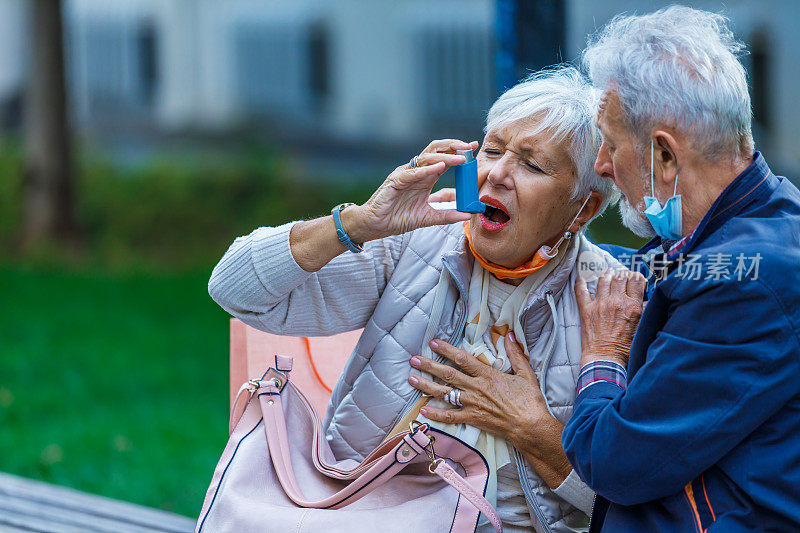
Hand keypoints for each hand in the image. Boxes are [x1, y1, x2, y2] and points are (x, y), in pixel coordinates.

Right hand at [348, 139, 478, 241]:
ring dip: (445, 157)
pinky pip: (413, 173)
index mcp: (425, 177)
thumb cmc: (397, 218)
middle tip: (469, 147)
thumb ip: (446, 215)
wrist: (376, 225)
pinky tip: (440, 167)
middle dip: (453, 146)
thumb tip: (467, 215)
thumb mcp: (427, 218)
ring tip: (461, 158)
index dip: (458, 151)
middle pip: (436, 150)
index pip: (444, 158)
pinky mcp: (395, 181)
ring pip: (426, 158)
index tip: (474, 148)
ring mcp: (405, 174)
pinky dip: (427, 169)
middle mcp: (416, 171)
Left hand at [409, 333, 571, 487]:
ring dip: (426, 386)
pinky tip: (423, 410)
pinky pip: (450, 417)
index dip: (446, 350)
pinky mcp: (472, 419)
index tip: (433, 343)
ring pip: (444, 393)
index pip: (462, 359)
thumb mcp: (526, 373)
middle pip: (448, 374)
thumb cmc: (530, 401)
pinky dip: (436, 414)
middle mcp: (476, 388)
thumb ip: (515, 353)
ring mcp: (472, 404)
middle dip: (429, 366)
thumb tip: (509, 334)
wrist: (531, 427)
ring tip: (411, 379)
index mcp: (488, 375)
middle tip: (414, 359)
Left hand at [574, 270, 645, 367]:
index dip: (636, 276)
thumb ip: (642, 312)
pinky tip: (581, 279)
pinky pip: (581, 291)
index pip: (636, 280)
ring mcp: (600, 304)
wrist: (605, 359)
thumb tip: (644, 302)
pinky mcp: (586, 309)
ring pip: (603, 280)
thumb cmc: (624, 348)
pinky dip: (580, 283)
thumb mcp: (640, 328)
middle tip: (622, 274)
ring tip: (608, 273)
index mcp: (632, 306)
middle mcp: (616, 301)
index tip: (634, 277)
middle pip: (620, 277)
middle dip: (622, 274)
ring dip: (607, 274)